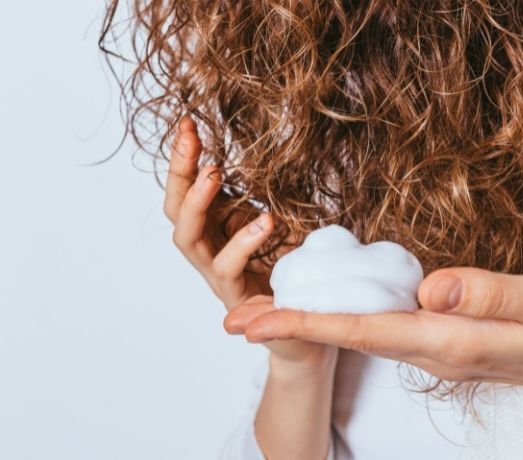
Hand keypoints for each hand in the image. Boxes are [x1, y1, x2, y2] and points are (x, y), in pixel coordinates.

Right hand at [164, 116, 334, 368]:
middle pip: (176, 212)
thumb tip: (263, 158)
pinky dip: (243, 244)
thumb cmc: (293, 274)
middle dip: (180, 173)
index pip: (187, 191)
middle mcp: (209, 253)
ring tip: (213, 174)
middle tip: (192, 141)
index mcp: (216, 230)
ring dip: (197, 205)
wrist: (306, 332)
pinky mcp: (238, 302)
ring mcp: (219, 278)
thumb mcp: (278, 227)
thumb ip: (261, 201)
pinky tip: (265, 220)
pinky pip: (229, 271)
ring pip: (188, 241)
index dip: (184, 159)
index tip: (189, 123)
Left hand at [227, 267, 522, 418]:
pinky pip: (380, 324)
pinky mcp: (443, 333)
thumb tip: (431, 286)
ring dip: (310, 322)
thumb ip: (492, 294)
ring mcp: (435, 343)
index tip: (258, 320)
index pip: (362, 331)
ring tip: (264, 312)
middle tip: (235, 319)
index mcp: (446, 338)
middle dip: (290, 327)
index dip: (306, 324)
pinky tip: (328, 305)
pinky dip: (343, 316)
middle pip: (346, 336)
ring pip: (359, 332)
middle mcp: (430, 346)